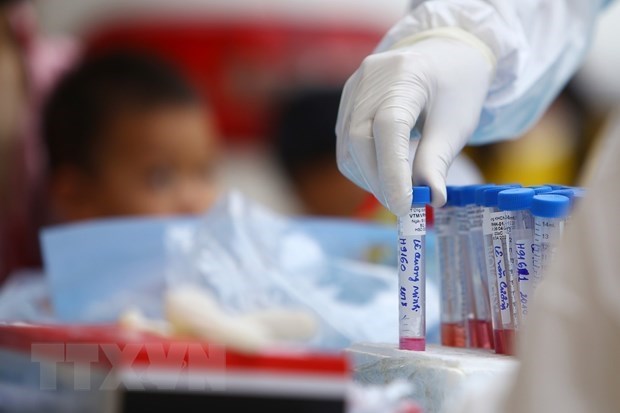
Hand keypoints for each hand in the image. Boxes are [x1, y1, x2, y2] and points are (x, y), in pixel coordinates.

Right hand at [336, 37, 493, 214]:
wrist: (443, 56)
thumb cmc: (454, 89)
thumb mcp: (455, 124)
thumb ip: (437, 161)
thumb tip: (431, 199)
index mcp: (406, 73)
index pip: (389, 127)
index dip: (393, 171)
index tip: (404, 206)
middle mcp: (371, 77)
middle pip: (360, 138)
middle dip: (379, 180)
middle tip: (402, 207)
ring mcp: (354, 88)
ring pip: (348, 145)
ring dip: (369, 177)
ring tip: (396, 192)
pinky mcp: (347, 101)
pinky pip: (346, 142)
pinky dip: (363, 166)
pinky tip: (384, 175)